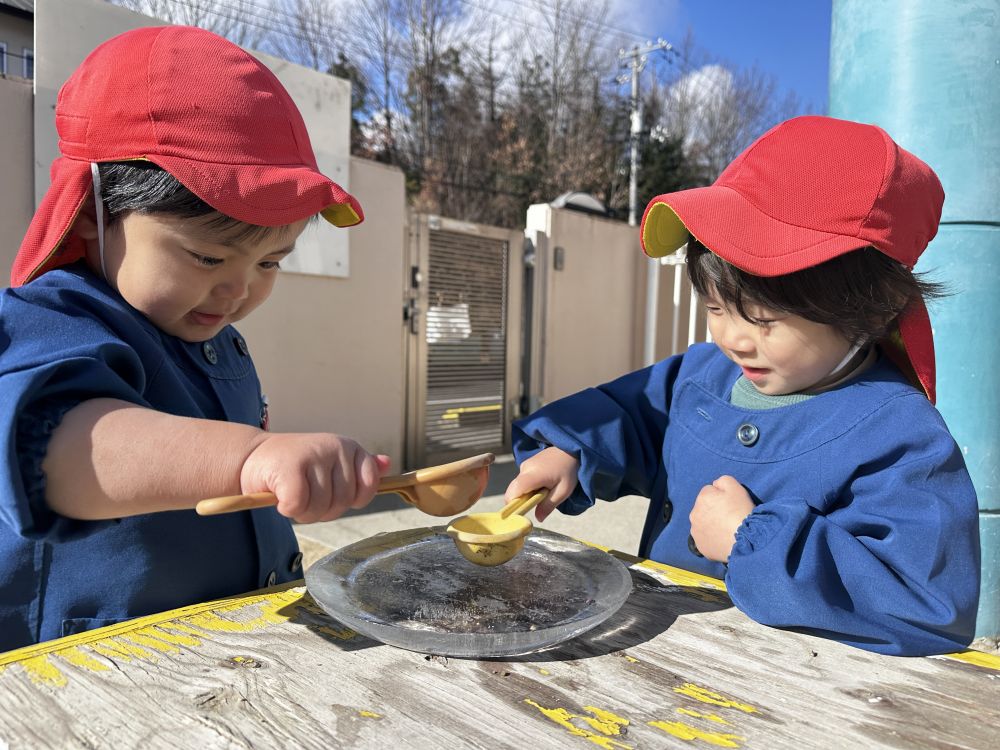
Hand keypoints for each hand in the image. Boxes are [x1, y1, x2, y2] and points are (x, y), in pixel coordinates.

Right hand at [239, 433, 390, 522]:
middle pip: (343, 502)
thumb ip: (359, 468)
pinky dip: (287, 509)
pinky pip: (298, 506)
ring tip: (292, 494)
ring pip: (320, 507)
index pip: (369, 484)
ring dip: (303, 512)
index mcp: (349, 447)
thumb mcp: (331, 463)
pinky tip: (280, 495)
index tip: (332, 495)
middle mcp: (335, 447)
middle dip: (323, 510)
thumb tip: (387, 464)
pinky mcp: (290, 468)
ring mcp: (313, 455)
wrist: (252, 457)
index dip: (352, 499)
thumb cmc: (295, 466)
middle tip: (306, 496)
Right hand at [504, 446, 579, 521]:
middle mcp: (524, 469)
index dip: (513, 506)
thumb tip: (538, 519)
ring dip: (526, 493)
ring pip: (517, 486)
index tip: (520, 514)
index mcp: (532, 476)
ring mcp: (524, 465)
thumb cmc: (568, 469)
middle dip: (520, 501)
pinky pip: (522, 480)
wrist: (570, 449)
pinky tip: (543, 484)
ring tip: (544, 491)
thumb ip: (548, 505)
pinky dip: (529, 486)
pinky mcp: (526, 464)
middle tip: (537, 504)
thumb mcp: (563, 491)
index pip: (513, 493)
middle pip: (513, 491)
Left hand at [689, 475, 754, 562]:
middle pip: (704, 508)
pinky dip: (712, 539)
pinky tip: (723, 540)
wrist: (746, 541)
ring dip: (711, 525)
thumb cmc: (741, 512)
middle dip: (713, 510)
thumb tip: (714, 485)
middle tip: (729, 518)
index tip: (731, 505)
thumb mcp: (736, 487)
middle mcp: (694, 514)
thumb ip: (722, 481)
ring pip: (703, 524)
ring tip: (727, 530)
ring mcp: (696, 532)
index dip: (721, 497)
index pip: (709, 492)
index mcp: (702, 498)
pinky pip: (705, 539)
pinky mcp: (700, 546)